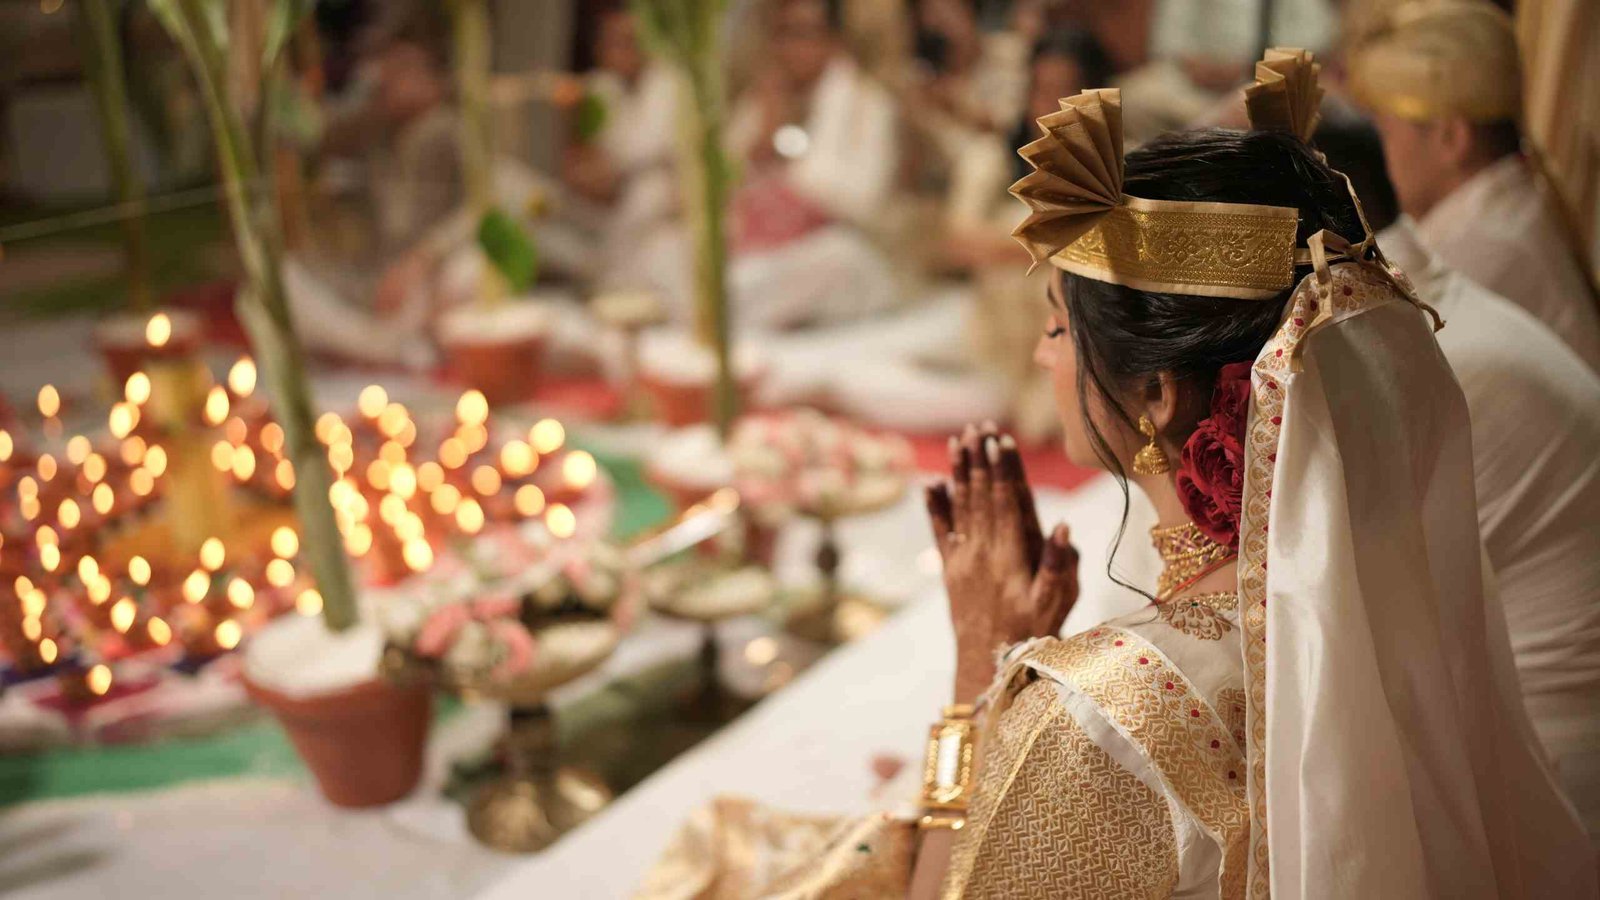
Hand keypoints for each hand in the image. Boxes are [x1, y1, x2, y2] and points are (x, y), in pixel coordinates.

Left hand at [925, 424, 1077, 702]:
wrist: (987, 663)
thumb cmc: (1030, 634)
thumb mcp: (1053, 604)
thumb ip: (1058, 567)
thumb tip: (1061, 528)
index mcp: (1009, 555)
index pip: (1006, 503)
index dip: (1004, 470)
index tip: (1000, 441)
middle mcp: (982, 551)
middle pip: (981, 496)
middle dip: (981, 460)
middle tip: (979, 428)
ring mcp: (962, 559)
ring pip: (960, 506)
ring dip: (959, 471)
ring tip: (959, 441)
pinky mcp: (949, 570)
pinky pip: (939, 532)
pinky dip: (934, 506)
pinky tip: (930, 482)